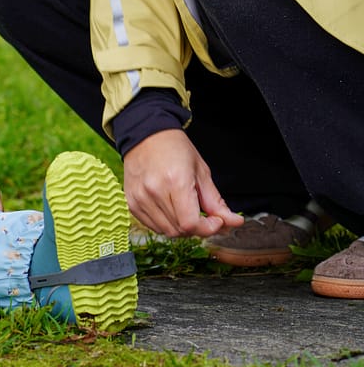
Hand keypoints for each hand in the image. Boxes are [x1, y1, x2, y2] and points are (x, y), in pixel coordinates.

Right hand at [122, 129, 243, 237]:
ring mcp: (140, 198)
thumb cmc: (175, 148)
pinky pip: (153, 226)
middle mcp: (154, 191)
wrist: (146, 134)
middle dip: (197, 228)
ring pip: (166, 231)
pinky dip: (165, 224)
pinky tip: (170, 209)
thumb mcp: (201, 171)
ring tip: (186, 210)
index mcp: (175, 181)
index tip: (215, 221)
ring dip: (181, 228)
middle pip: (179, 230)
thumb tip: (234, 222)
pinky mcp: (132, 202)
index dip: (207, 228)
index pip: (190, 223)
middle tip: (204, 216)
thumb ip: (216, 202)